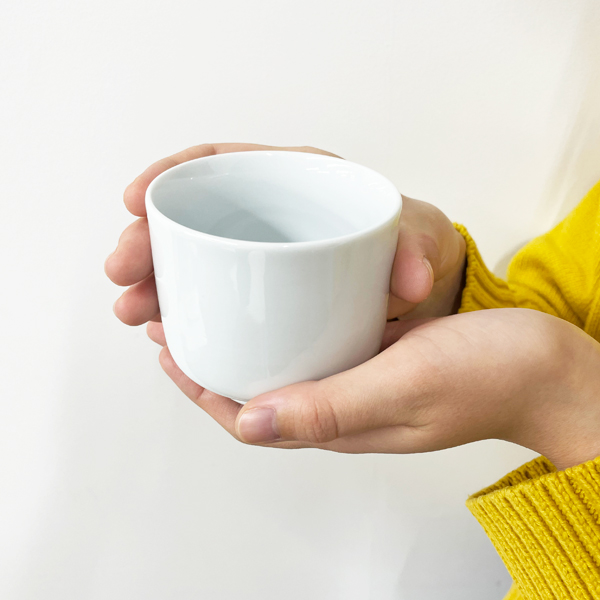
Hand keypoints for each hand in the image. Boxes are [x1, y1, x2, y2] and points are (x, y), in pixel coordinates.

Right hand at [104, 142, 465, 326]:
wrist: (416, 281)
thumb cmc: (408, 245)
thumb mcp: (417, 237)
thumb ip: (415, 251)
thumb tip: (410, 283)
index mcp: (293, 180)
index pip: (217, 162)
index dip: (169, 173)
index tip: (136, 198)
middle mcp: (266, 216)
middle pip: (190, 217)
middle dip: (145, 241)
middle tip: (123, 273)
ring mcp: (258, 259)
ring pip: (191, 263)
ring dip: (155, 285)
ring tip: (134, 311)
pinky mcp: (260, 297)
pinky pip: (212, 299)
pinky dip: (185, 313)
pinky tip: (166, 332)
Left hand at [148, 307, 599, 470]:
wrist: (545, 367)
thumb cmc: (488, 377)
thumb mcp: (404, 385)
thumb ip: (329, 406)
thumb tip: (249, 422)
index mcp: (341, 421)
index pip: (249, 416)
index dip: (202, 387)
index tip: (170, 348)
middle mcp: (341, 406)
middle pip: (256, 392)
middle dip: (211, 363)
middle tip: (180, 320)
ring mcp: (359, 382)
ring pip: (283, 369)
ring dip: (245, 344)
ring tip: (215, 309)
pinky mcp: (377, 358)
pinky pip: (316, 347)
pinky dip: (286, 328)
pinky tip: (280, 303)